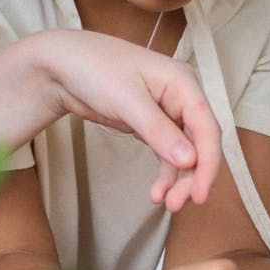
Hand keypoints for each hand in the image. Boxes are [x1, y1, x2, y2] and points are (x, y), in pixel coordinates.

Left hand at [32, 30, 221, 211]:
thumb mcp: (127, 100)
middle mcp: (180, 97)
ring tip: (166, 203)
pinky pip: (166, 153)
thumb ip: (159, 131)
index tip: (200, 194)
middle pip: (199, 143)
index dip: (208, 163)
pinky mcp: (150, 124)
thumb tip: (190, 160)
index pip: (207, 128)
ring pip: (184, 152)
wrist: (60, 65)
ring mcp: (166, 111)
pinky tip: (157, 192)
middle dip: (192, 176)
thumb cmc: (93, 68)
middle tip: (177, 204)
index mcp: (183, 83)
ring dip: (178, 179)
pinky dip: (165, 173)